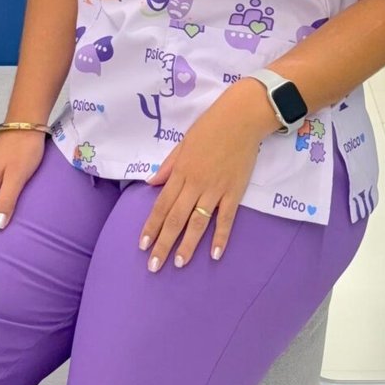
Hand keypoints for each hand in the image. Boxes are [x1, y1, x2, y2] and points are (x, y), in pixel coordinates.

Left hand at [138, 84, 276, 269]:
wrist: (241, 118)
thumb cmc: (210, 127)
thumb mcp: (183, 143)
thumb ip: (168, 166)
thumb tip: (151, 183)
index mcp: (180, 172)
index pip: (161, 205)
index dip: (151, 227)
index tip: (143, 245)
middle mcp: (194, 185)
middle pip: (175, 219)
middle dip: (163, 244)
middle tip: (154, 266)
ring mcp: (215, 190)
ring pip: (197, 223)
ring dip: (187, 245)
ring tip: (179, 264)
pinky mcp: (234, 192)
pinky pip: (226, 219)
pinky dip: (220, 237)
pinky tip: (214, 254)